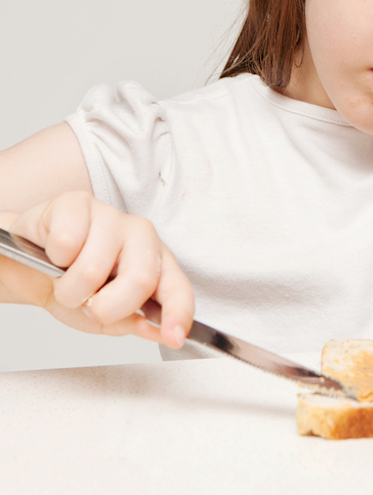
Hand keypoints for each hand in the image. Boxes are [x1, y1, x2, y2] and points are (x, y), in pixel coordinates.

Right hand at [0, 192, 193, 349]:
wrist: (27, 264)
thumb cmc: (71, 286)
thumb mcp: (102, 318)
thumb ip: (131, 323)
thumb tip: (157, 332)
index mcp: (156, 264)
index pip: (177, 289)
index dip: (178, 314)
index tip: (173, 337)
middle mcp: (142, 236)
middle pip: (141, 279)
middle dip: (107, 308)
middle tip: (88, 306)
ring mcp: (112, 217)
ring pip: (94, 269)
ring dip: (70, 290)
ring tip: (66, 282)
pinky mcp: (78, 203)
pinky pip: (66, 243)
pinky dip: (52, 259)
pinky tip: (54, 254)